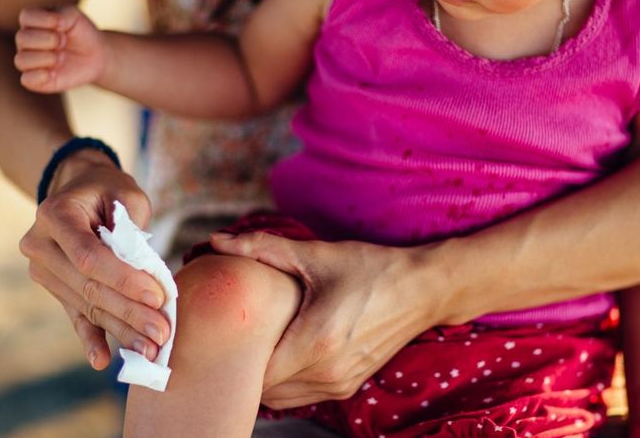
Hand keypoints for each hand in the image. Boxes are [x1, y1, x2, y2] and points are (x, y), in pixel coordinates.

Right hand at [15, 5, 107, 92]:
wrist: (95, 55)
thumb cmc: (80, 32)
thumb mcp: (75, 16)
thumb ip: (63, 13)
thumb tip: (55, 24)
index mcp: (32, 22)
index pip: (26, 16)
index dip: (44, 19)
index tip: (62, 24)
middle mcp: (25, 42)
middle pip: (22, 38)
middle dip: (48, 39)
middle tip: (64, 41)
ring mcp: (28, 61)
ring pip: (20, 60)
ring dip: (45, 57)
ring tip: (61, 57)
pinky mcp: (35, 80)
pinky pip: (26, 80)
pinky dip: (39, 76)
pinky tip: (54, 73)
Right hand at [18, 149, 171, 369]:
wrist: (77, 189)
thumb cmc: (108, 190)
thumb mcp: (126, 194)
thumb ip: (132, 230)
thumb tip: (146, 276)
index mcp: (55, 214)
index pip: (90, 256)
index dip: (124, 280)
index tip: (158, 297)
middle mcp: (40, 244)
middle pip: (89, 287)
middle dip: (129, 313)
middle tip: (162, 332)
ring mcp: (42, 269)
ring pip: (86, 305)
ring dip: (120, 329)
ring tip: (151, 348)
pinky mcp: (53, 287)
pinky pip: (73, 315)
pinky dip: (90, 338)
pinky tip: (101, 359)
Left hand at [209, 232, 440, 408]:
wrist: (422, 289)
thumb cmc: (371, 269)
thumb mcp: (315, 254)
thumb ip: (261, 247)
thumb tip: (217, 240)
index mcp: (315, 343)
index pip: (255, 375)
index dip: (235, 357)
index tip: (225, 333)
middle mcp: (327, 373)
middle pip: (264, 391)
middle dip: (247, 366)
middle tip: (236, 336)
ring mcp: (340, 384)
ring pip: (282, 398)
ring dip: (267, 376)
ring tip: (260, 342)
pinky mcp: (349, 385)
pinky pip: (303, 395)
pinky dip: (289, 379)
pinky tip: (286, 348)